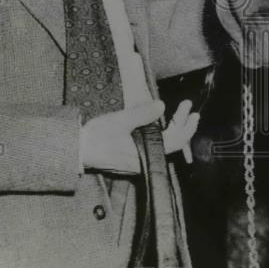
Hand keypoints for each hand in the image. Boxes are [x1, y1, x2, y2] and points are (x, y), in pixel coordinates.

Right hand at [80, 99, 198, 174]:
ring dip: (175, 132)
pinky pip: (155, 149)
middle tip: (191, 112)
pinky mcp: (133, 159)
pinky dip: (164, 137)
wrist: (77, 151)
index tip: (189, 109)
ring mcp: (139, 162)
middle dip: (184, 128)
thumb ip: (142, 114)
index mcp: (144, 154)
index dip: (184, 125)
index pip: (174, 141)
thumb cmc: (96, 137)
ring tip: (183, 118)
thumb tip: (161, 106)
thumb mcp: (120, 121)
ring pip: (165, 148)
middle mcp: (144, 161)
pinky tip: (164, 128)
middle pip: (172, 146)